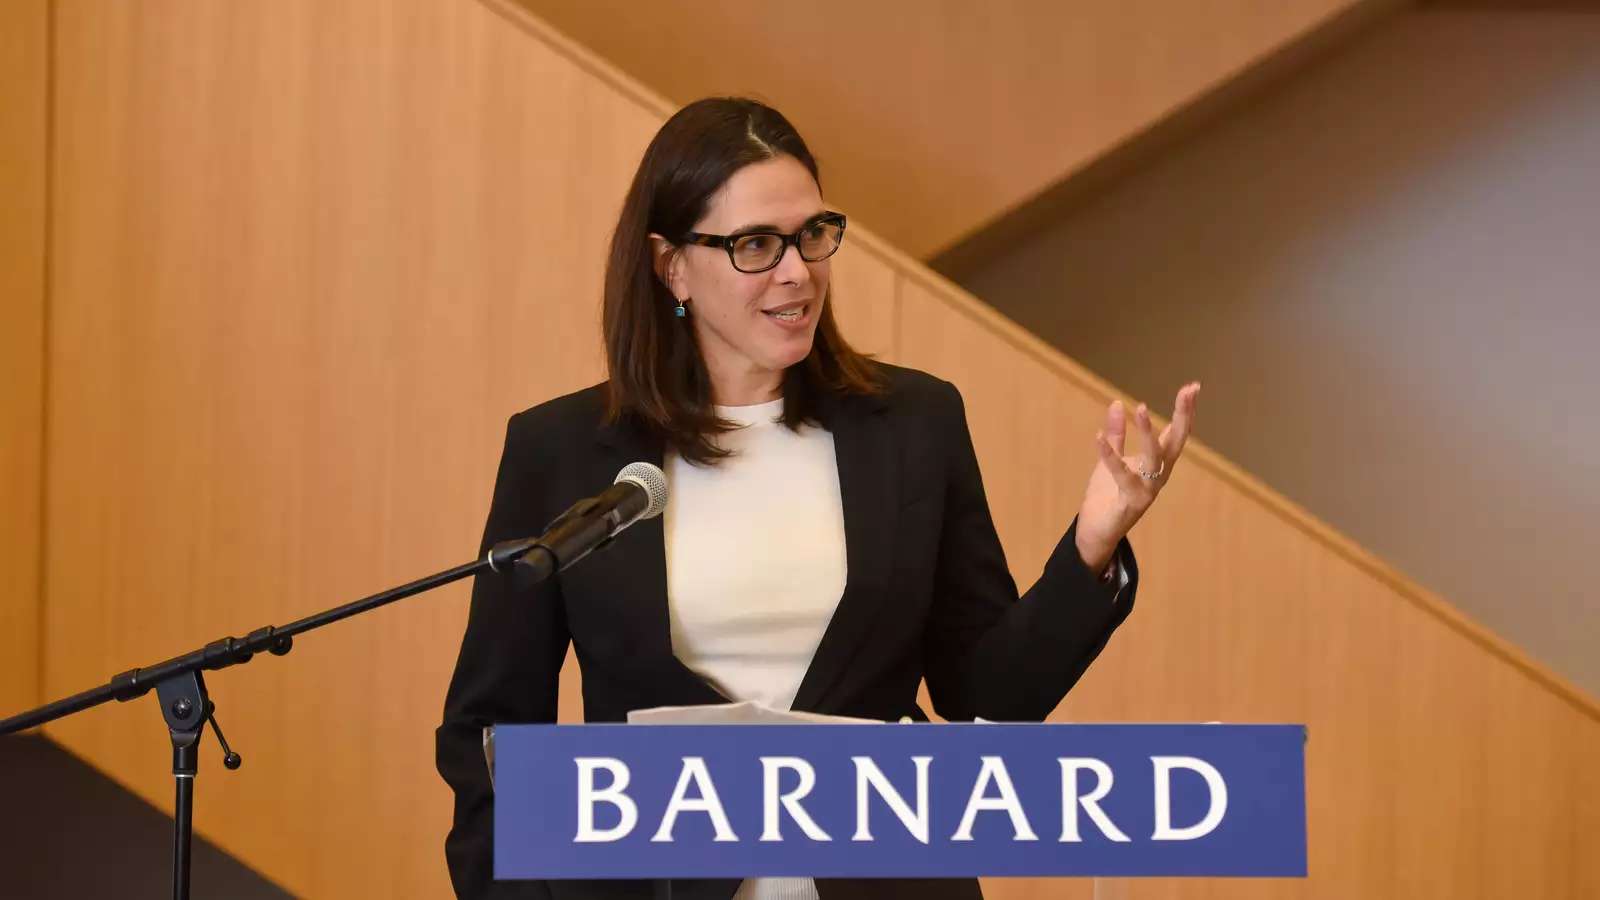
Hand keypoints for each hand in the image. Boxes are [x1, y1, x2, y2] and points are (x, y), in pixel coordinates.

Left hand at [1074, 383, 1200, 572]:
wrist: (1097, 533)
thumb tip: (1116, 403)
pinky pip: (1121, 476)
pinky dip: (1109, 456)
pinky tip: (1098, 437)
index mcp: (1157, 465)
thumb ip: (1116, 435)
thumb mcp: (1111, 459)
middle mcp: (1159, 476)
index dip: (1185, 411)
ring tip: (1140, 407)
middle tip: (1188, 391)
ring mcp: (1147, 490)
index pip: (1176, 433)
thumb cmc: (1107, 497)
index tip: (1193, 387)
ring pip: (1154, 458)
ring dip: (1148, 433)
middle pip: (1176, 442)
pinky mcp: (1130, 502)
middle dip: (1183, 416)